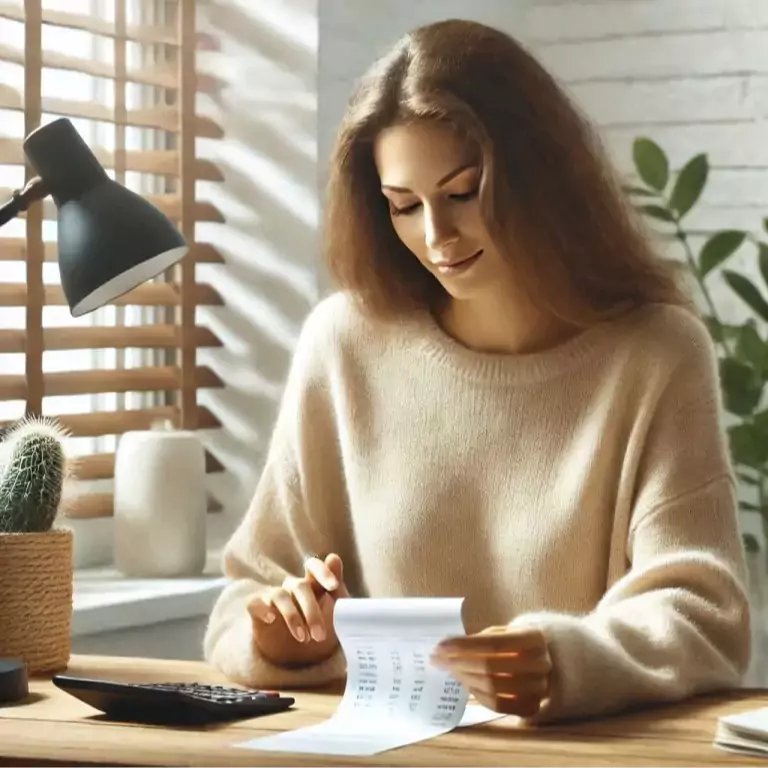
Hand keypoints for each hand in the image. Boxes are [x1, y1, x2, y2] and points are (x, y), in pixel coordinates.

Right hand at [248, 553, 349, 667]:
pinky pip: (254, 602)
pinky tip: (271, 619)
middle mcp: (292, 587)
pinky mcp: (257, 611)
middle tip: (320, 636)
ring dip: (292, 617)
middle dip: (311, 611)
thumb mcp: (334, 613)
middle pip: (300, 586)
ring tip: (303, 638)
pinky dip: (261, 608)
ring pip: (280, 595)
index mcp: (312, 584)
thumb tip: (333, 557)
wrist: (298, 658)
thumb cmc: (319, 628)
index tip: (333, 586)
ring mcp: (274, 598)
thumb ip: (336, 589)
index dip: (323, 571)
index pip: (314, 567)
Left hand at [430, 625, 551, 717]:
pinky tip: (465, 683)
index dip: (464, 645)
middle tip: (437, 659)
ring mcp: (539, 688)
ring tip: (449, 670)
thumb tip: (447, 649)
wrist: (545, 661)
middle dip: (458, 662)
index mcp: (534, 638)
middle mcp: (541, 664)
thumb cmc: (515, 643)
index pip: (493, 643)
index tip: (440, 645)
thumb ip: (480, 639)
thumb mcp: (504, 632)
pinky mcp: (532, 706)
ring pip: (493, 687)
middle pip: (490, 666)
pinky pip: (498, 705)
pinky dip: (478, 695)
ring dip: (464, 678)